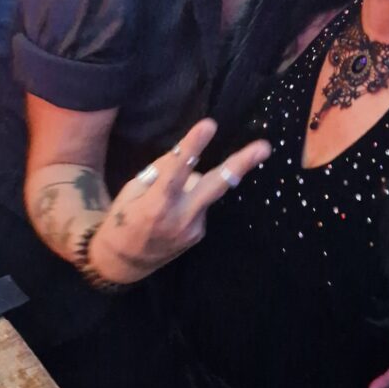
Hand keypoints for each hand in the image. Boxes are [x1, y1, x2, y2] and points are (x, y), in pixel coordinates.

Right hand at [89, 118, 270, 283]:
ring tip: (163, 200)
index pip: (177, 169)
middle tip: (265, 147)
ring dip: (195, 183)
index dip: (193, 146)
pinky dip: (190, 198)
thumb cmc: (123, 217)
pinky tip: (172, 212)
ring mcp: (194, 229)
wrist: (124, 263)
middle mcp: (180, 218)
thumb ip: (160, 172)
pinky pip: (199, 203)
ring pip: (204, 190)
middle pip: (216, 185)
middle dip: (241, 164)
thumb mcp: (132, 190)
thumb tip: (186, 154)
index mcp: (156, 204)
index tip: (209, 125)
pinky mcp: (199, 234)